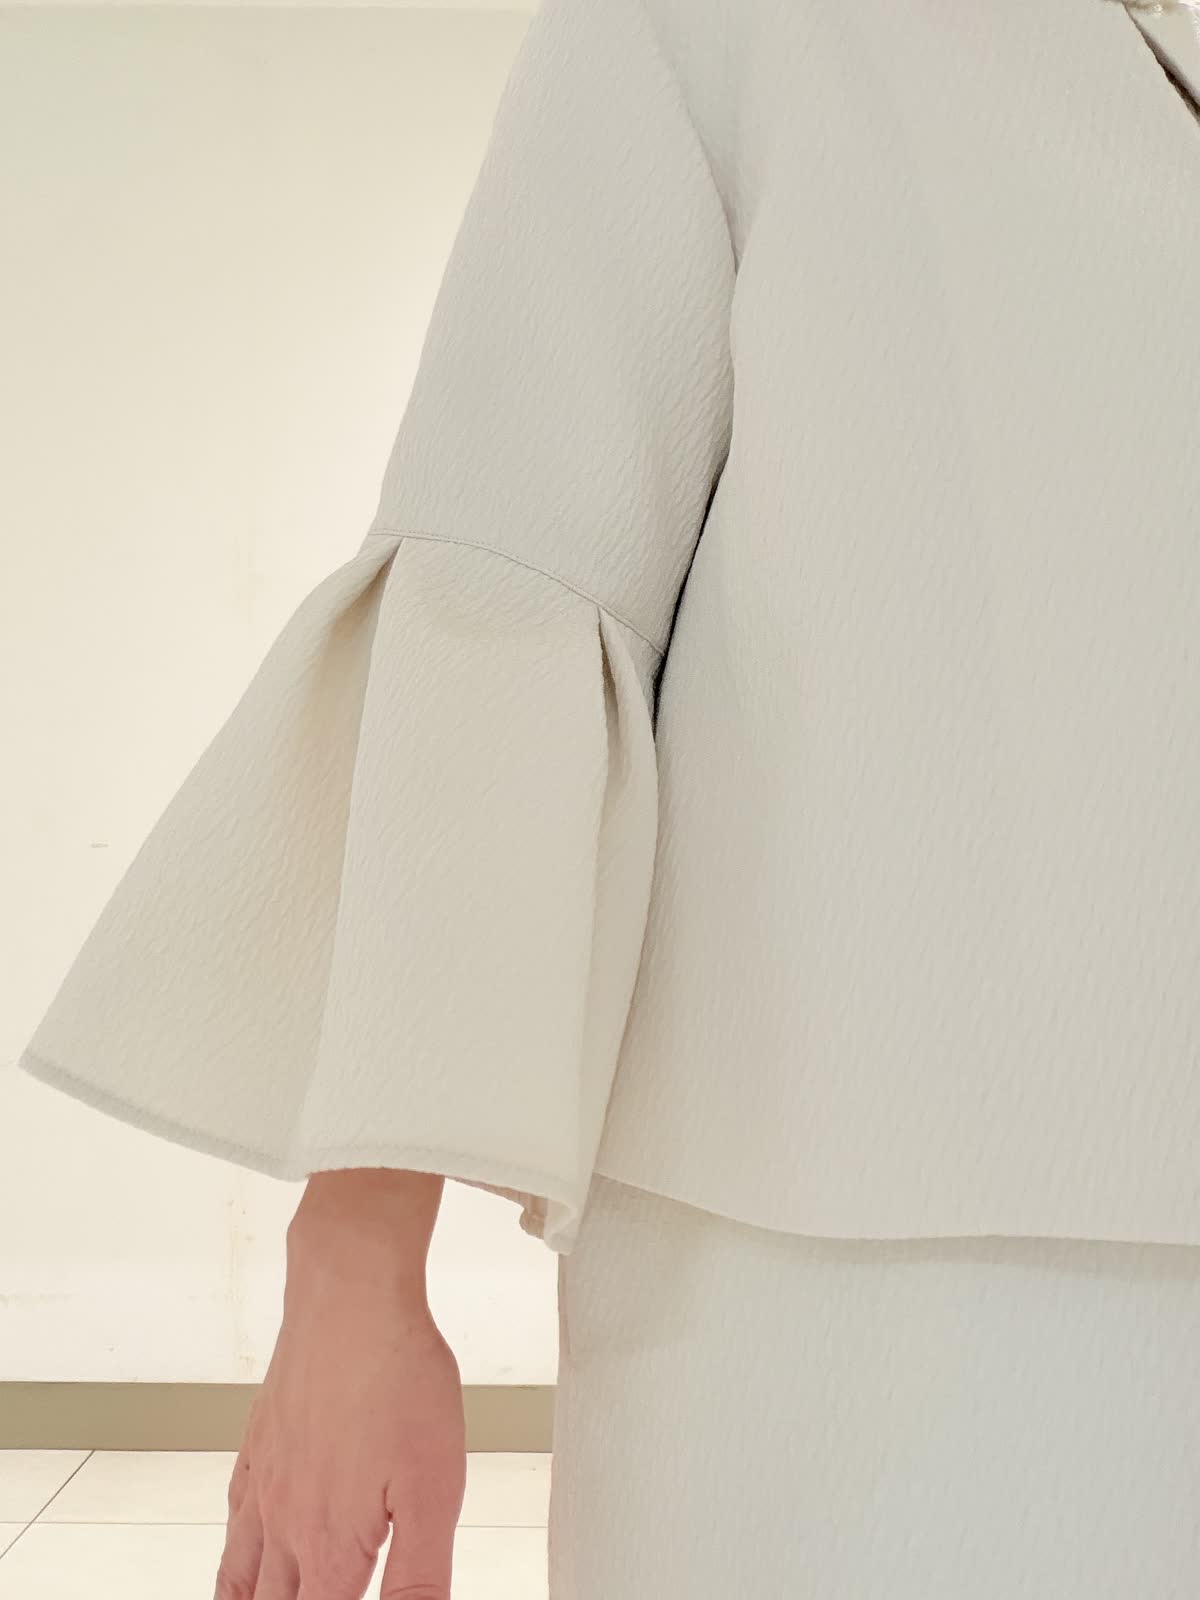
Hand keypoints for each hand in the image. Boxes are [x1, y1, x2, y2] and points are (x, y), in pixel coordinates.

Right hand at [214, 1173, 466, 1598]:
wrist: (350, 1298)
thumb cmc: (398, 1379)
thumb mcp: (435, 1488)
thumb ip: (421, 1576)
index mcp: (332, 1547)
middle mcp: (288, 1525)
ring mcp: (268, 1484)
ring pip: (243, 1577)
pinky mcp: (261, 1444)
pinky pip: (235, 1519)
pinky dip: (234, 1557)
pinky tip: (243, 1552)